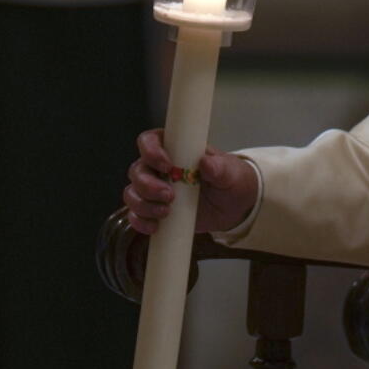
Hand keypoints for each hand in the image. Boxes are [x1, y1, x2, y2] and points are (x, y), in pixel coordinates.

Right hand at [124, 128, 259, 235]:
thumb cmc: (232, 180)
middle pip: (137, 170)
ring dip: (144, 205)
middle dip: (148, 185)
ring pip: (133, 193)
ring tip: (166, 213)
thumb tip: (206, 163)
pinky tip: (155, 227)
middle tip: (170, 196)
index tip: (167, 166)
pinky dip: (140, 221)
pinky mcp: (155, 210)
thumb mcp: (232, 173)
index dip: (151, 151)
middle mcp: (159, 167)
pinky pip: (136, 215)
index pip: (150, 141)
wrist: (235, 207)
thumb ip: (220, 167)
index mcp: (176, 148)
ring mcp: (155, 189)